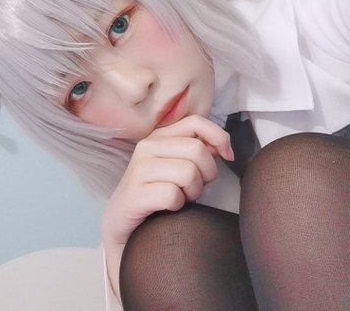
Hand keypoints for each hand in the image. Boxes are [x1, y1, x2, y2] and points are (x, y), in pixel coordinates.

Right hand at [101, 115, 233, 296]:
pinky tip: (169, 208)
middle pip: (197, 150)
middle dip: (206, 173)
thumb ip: (197, 151)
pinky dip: (177, 205)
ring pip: (188, 172)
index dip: (219, 137)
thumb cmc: (156, 195)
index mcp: (159, 137)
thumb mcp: (177, 166)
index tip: (227, 157)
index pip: (196, 122)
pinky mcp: (134, 194)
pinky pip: (173, 195)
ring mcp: (138, 170)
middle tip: (195, 188)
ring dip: (192, 191)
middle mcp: (146, 147)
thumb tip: (223, 147)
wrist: (122, 226)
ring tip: (181, 198)